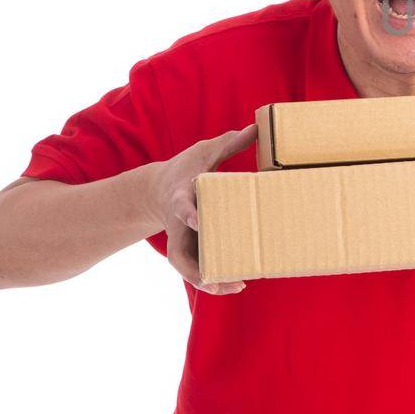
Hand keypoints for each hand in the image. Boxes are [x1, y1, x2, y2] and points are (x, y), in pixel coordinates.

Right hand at [153, 124, 256, 294]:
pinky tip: (235, 284)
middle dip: (196, 266)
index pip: (181, 206)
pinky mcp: (189, 248)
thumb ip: (227, 144)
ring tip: (235, 286)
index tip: (197, 220)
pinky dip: (213, 279)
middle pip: (179, 251)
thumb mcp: (202, 152)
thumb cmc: (185, 168)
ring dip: (208, 281)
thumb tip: (255, 127)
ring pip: (187, 267)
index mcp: (179, 197)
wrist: (159, 188)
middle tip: (220, 275)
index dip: (188, 214)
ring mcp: (181, 239)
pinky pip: (198, 268)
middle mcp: (177, 224)